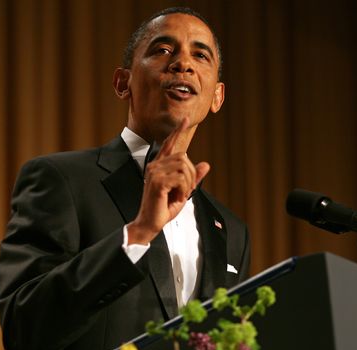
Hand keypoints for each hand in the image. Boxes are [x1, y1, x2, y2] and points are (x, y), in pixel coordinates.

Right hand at [127, 118, 209, 244]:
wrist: (150, 223)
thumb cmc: (164, 208)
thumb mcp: (183, 191)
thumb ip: (193, 177)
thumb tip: (206, 164)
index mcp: (159, 166)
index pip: (169, 144)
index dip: (178, 131)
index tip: (186, 119)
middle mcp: (155, 166)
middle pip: (183, 157)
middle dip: (191, 174)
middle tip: (187, 190)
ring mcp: (154, 173)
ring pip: (183, 166)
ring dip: (188, 183)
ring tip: (181, 195)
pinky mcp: (157, 182)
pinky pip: (180, 178)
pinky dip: (184, 189)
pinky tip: (177, 198)